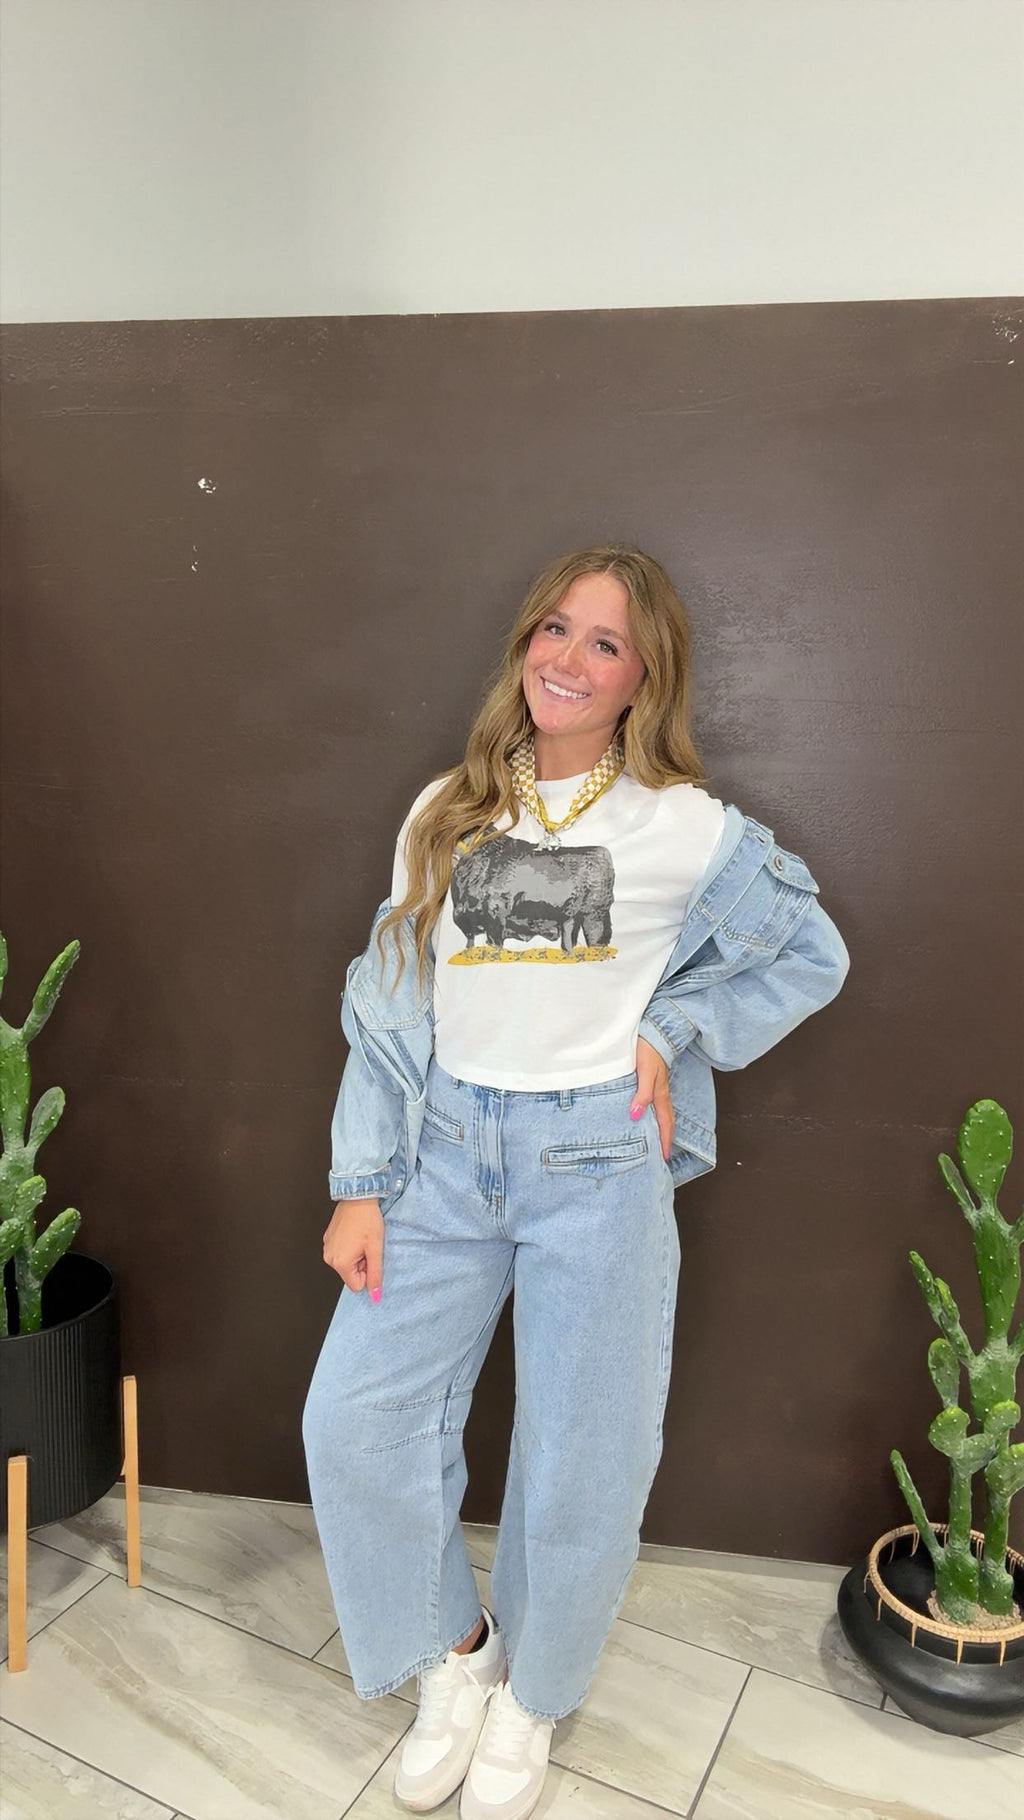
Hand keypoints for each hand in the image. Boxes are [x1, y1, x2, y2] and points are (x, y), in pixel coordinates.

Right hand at [322, 1198, 383, 1299]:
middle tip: (366, 1246)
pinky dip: (349, 1247)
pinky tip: (354, 1233)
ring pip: (346, 1264)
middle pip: (350, 1275)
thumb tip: (375, 1296)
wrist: (357, 1197)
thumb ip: (375, 1274)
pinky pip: (340, 1253)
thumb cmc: (367, 1221)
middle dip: (361, 1264)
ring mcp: (326, 1248)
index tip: (369, 1256)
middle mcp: (329, 1258)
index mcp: (340, 1263)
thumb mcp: (375, 1249)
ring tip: (360, 1238)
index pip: (356, 1285)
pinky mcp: (327, 1240)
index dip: (367, 1273)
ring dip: (355, 1255)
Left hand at [631, 1036, 672, 1160]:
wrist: (654, 1030)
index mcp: (660, 1094)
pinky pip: (656, 1102)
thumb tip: (636, 1116)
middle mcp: (661, 1093)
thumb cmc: (649, 1050)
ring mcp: (658, 1086)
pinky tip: (647, 1115)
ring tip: (656, 1141)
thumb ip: (642, 1093)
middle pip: (666, 1120)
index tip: (664, 1157)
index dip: (665, 1140)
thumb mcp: (645, 1072)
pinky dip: (655, 1114)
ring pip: (661, 1112)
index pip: (665, 1123)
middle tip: (662, 1155)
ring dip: (661, 1127)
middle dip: (665, 1138)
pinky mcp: (653, 1079)